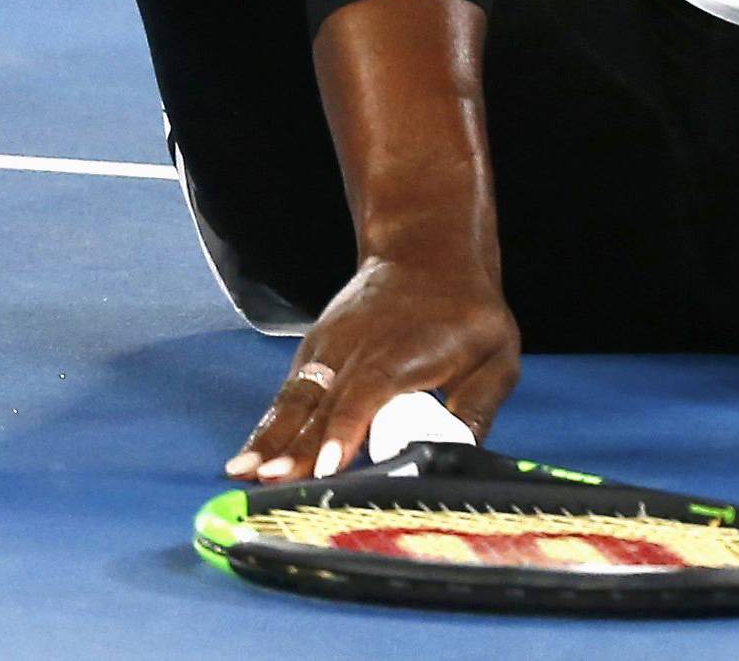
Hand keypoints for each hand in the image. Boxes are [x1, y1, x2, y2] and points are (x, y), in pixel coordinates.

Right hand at [225, 249, 519, 482]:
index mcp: (403, 352)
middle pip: (324, 405)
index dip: (346, 428)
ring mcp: (330, 350)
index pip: (368, 391)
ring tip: (242, 474)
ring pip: (297, 400)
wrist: (427, 253)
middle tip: (271, 484)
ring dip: (271, 439)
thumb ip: (479, 405)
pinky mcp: (314, 355)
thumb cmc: (467, 311)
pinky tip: (247, 463)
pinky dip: (268, 429)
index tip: (329, 466)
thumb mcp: (496, 353)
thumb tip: (460, 457)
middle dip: (299, 447)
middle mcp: (358, 350)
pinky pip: (289, 398)